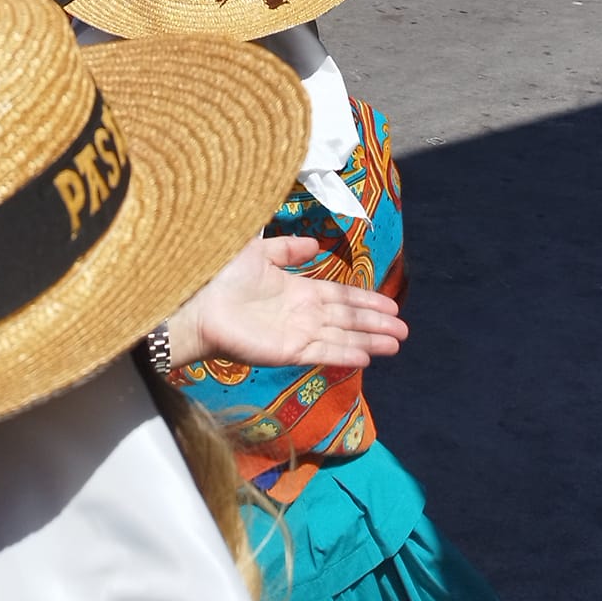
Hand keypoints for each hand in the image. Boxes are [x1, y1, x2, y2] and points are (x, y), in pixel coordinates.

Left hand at [166, 236, 407, 370]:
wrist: (197, 302)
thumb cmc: (221, 276)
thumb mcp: (258, 252)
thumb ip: (287, 249)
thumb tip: (316, 244)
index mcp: (296, 290)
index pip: (340, 296)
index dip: (365, 300)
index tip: (390, 304)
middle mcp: (301, 314)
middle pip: (347, 318)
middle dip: (376, 322)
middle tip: (404, 328)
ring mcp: (296, 334)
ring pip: (342, 336)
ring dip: (369, 340)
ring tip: (397, 342)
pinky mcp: (288, 351)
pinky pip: (323, 353)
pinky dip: (345, 354)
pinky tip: (367, 356)